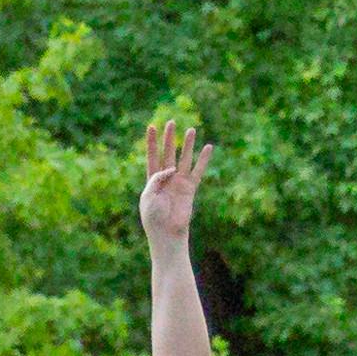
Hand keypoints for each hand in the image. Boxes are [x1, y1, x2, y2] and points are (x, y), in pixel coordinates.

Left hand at [136, 116, 203, 245]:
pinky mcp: (190, 188)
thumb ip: (156, 179)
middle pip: (168, 153)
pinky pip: (198, 171)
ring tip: (191, 129)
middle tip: (171, 122)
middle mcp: (166, 178)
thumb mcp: (148, 197)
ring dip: (187, 145)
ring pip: (184, 159)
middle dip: (169, 138)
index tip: (151, 126)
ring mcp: (179, 182)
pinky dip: (203, 159)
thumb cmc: (154, 218)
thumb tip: (170, 168)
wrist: (167, 233)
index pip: (152, 156)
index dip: (151, 142)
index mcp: (152, 180)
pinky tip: (208, 147)